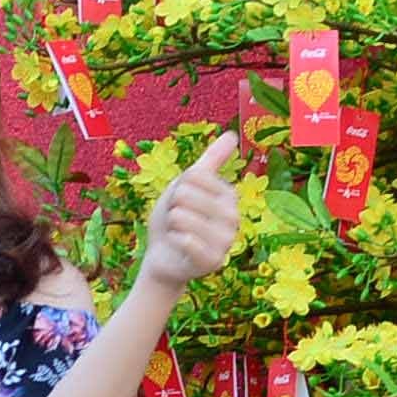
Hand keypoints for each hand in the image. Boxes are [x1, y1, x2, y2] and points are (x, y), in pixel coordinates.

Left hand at [134, 131, 248, 299]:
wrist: (163, 255)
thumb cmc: (175, 218)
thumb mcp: (186, 185)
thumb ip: (209, 162)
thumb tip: (232, 135)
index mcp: (229, 195)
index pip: (193, 175)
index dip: (177, 187)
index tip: (181, 202)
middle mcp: (233, 216)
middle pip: (184, 195)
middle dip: (172, 207)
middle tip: (178, 221)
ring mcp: (226, 240)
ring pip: (181, 217)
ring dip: (172, 226)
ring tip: (179, 234)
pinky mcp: (214, 261)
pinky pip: (185, 240)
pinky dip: (174, 242)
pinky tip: (181, 249)